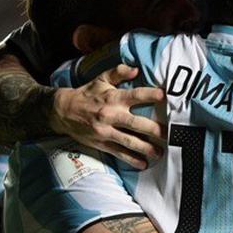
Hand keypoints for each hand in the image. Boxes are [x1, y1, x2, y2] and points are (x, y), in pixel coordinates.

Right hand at [49, 64, 165, 168]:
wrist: (63, 112)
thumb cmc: (87, 94)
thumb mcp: (101, 80)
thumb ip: (118, 73)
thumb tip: (136, 69)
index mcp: (112, 98)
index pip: (135, 95)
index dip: (149, 95)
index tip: (164, 96)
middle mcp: (110, 115)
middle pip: (135, 123)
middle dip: (153, 129)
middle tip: (169, 134)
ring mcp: (106, 131)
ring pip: (129, 141)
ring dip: (145, 148)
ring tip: (160, 152)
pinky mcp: (102, 143)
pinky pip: (118, 153)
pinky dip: (131, 159)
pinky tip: (143, 164)